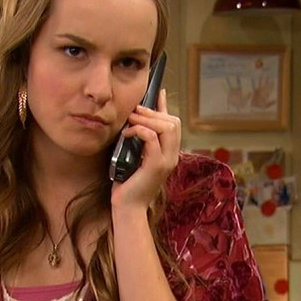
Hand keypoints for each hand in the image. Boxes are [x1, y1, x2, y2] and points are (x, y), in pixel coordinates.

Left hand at [111, 88, 180, 210]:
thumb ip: (138, 141)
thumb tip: (134, 122)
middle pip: (173, 122)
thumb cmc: (128, 184)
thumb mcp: (134, 156)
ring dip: (146, 119)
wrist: (127, 208)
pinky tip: (127, 134)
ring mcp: (166, 161)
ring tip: (130, 121)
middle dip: (152, 112)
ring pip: (167, 127)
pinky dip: (139, 131)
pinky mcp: (156, 165)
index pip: (174, 124)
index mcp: (169, 153)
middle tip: (134, 112)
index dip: (165, 106)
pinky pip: (152, 138)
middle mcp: (172, 156)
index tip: (157, 92)